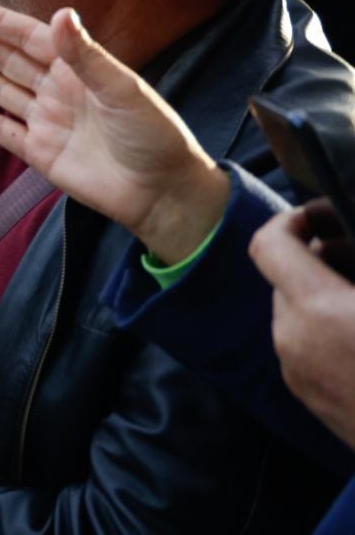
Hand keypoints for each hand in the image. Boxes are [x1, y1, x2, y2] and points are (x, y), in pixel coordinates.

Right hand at [0, 3, 228, 263]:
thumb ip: (85, 55)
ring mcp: (47, 122)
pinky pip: (2, 132)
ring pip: (1, 91)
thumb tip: (59, 13)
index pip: (33, 39)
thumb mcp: (122, 89)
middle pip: (11, 62)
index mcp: (80, 70)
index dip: (2, 25)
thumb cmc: (153, 135)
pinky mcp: (40, 153)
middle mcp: (59, 91)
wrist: (162, 193)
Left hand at [250, 206, 354, 448]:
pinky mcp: (310, 401)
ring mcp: (297, 375)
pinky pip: (305, 348)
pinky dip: (326, 330)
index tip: (324, 214)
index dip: (292, 219)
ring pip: (294, 315)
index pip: (268, 244)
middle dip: (316, 260)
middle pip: (282, 279)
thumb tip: (351, 247)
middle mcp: (293, 340)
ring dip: (322, 296)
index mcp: (315, 309)